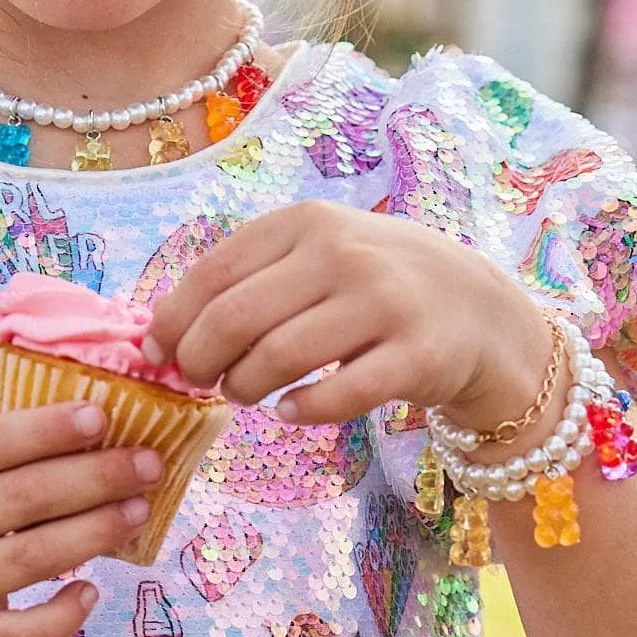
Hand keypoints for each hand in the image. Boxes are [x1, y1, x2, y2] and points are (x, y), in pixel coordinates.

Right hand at [0, 404, 163, 636]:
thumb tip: (70, 425)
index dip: (47, 428)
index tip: (101, 416)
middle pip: (24, 497)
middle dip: (97, 476)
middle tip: (149, 462)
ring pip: (34, 557)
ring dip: (95, 531)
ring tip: (137, 510)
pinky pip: (25, 630)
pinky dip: (65, 612)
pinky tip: (91, 590)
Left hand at [146, 202, 560, 429]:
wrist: (477, 310)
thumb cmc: (376, 286)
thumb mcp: (318, 254)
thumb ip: (252, 278)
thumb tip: (165, 329)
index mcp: (307, 224)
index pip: (212, 273)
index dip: (173, 320)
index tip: (159, 353)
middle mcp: (344, 255)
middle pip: (235, 318)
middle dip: (200, 360)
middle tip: (200, 382)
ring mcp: (384, 304)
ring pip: (277, 358)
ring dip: (244, 388)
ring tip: (245, 394)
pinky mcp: (416, 357)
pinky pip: (336, 397)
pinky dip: (300, 411)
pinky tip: (292, 412)